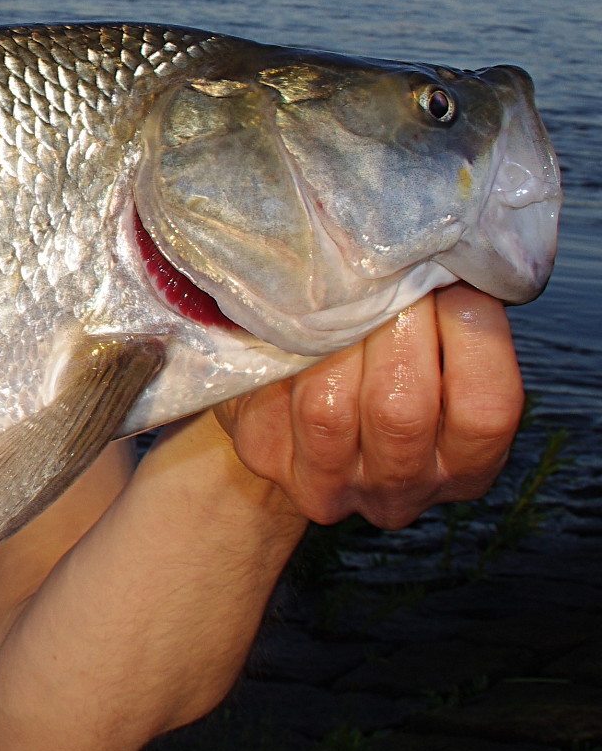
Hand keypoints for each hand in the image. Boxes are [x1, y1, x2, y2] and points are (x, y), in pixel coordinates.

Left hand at [215, 283, 523, 528]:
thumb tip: (446, 262)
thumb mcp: (435, 358)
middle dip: (396, 328)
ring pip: (329, 408)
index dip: (473, 337)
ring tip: (341, 289)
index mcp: (464, 465)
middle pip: (401, 411)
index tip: (453, 280)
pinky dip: (283, 345)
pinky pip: (272, 395)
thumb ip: (448, 325)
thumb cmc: (382, 368)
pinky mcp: (265, 453)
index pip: (486, 411)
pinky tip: (292, 314)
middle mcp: (400, 488)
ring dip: (334, 336)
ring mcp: (327, 481)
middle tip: (388, 275)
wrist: (293, 412)